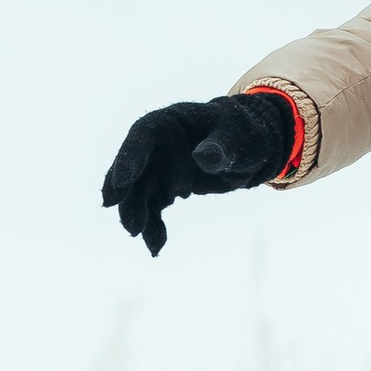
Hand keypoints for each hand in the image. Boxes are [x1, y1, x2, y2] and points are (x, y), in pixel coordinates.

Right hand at [101, 90, 294, 254]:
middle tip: (131, 225)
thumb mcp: (238, 136)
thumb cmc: (242, 133)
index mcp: (169, 122)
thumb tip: (202, 158)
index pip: (142, 135)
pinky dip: (154, 227)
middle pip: (134, 168)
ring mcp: (159, 167)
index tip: (121, 182)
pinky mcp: (166, 188)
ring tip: (148, 242)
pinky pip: (154, 208)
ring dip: (139, 217)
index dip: (129, 157)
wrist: (249, 147)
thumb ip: (220, 147)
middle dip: (128, 196)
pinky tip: (156, 247)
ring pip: (140, 193)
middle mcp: (157, 145)